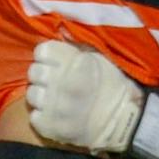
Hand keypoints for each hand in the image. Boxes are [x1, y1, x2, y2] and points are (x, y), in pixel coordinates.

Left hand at [26, 41, 144, 154]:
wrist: (126, 124)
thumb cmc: (114, 88)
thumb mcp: (100, 60)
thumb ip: (76, 49)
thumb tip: (59, 32)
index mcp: (74, 63)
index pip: (42, 51)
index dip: (49, 58)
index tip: (57, 65)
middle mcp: (61, 83)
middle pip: (34, 72)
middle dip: (44, 77)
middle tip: (57, 84)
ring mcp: (54, 106)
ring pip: (32, 95)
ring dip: (43, 98)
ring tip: (58, 102)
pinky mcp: (50, 126)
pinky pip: (35, 117)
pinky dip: (45, 117)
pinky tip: (58, 117)